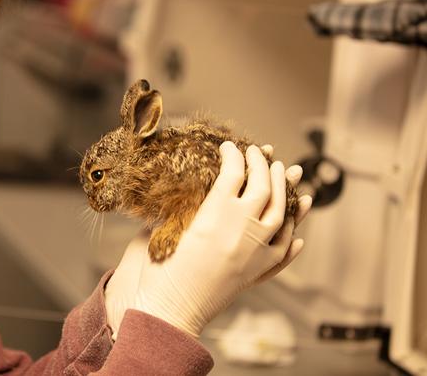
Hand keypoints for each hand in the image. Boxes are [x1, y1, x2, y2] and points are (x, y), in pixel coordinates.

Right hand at [105, 142, 311, 338]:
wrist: (169, 310)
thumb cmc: (159, 268)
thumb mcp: (168, 227)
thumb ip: (186, 206)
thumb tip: (201, 190)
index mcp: (215, 214)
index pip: (234, 172)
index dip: (233, 155)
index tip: (229, 146)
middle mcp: (241, 229)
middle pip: (263, 187)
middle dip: (263, 165)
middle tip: (260, 152)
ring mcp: (255, 252)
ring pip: (281, 214)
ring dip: (286, 191)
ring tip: (287, 174)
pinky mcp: (258, 274)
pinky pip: (284, 252)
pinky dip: (293, 238)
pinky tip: (298, 232)